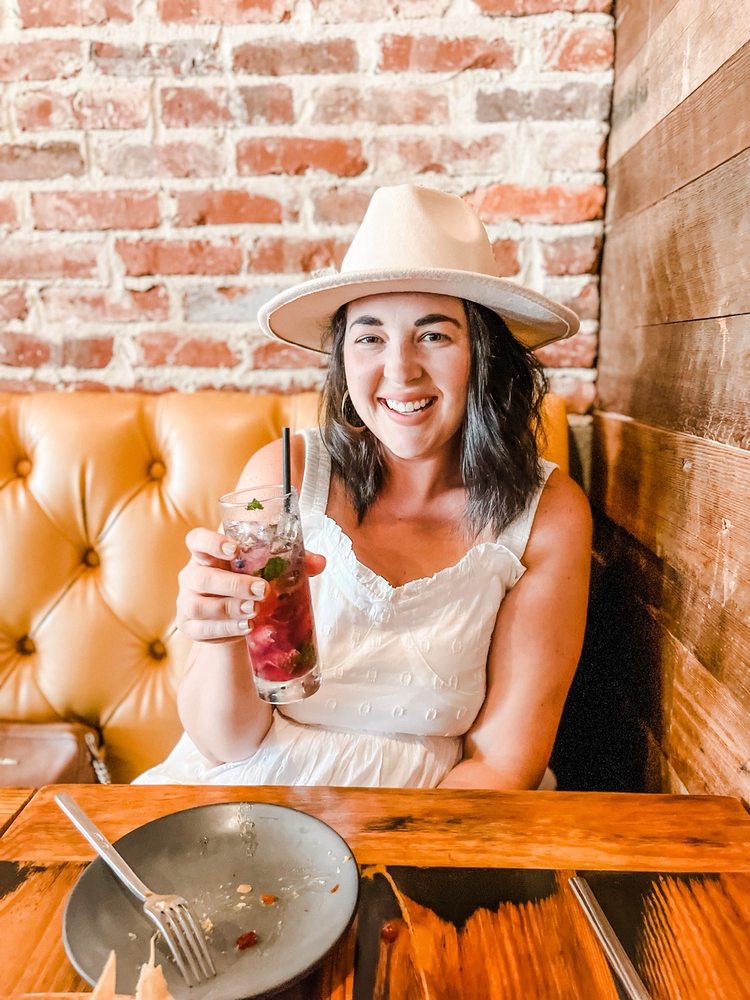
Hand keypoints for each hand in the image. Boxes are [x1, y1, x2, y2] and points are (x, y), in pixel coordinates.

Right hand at [176, 528, 325, 643]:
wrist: (233, 617)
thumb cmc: (249, 583)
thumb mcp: (268, 569)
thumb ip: (293, 561)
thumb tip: (320, 562)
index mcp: (208, 554)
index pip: (197, 539)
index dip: (211, 542)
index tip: (234, 549)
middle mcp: (192, 575)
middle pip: (201, 576)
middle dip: (233, 584)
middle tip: (262, 589)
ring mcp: (187, 601)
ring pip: (197, 604)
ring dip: (228, 609)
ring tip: (254, 612)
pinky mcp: (189, 626)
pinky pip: (199, 629)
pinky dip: (223, 630)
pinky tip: (244, 629)